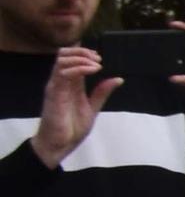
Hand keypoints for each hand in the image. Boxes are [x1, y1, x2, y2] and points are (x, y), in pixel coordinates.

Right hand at [31, 49, 111, 166]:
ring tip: (97, 64)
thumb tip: (117, 79)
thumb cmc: (72, 127)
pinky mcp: (54, 93)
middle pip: (64, 55)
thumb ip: (102, 92)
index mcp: (70, 84)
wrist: (60, 144)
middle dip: (82, 52)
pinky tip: (92, 70)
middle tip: (98, 58)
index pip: (72, 59)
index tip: (100, 57)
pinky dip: (78, 68)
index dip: (85, 53)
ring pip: (62, 61)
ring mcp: (56, 86)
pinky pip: (62, 74)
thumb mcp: (92, 107)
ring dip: (81, 58)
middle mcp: (61, 82)